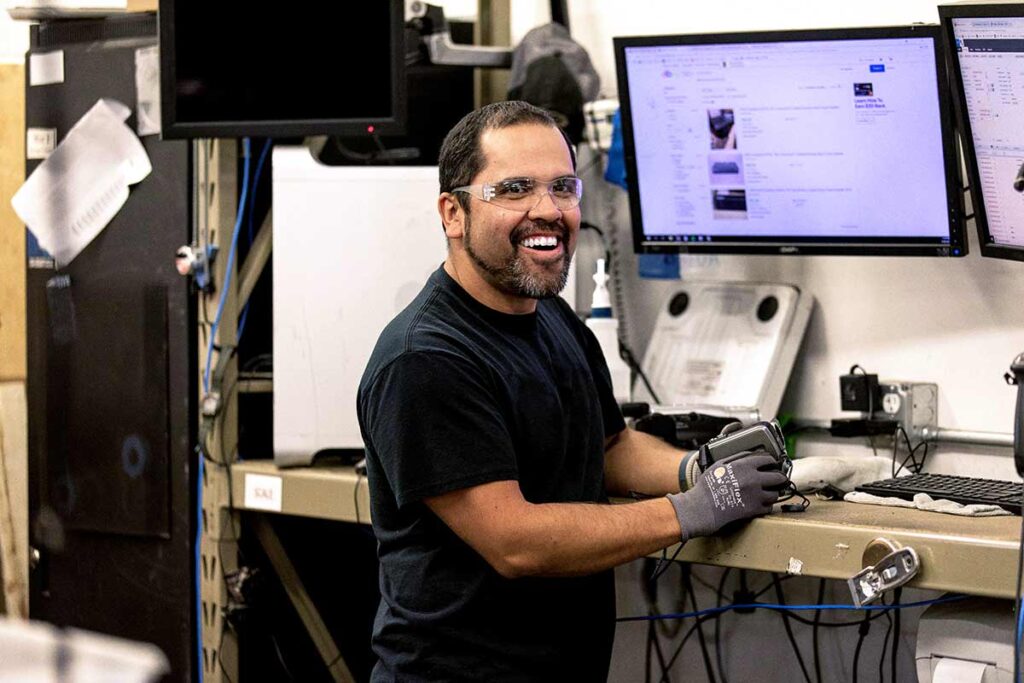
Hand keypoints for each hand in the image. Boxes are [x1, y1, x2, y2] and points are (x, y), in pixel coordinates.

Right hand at [667, 451, 786, 542]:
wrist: (703, 507)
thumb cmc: (708, 486)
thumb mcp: (719, 465)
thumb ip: (736, 458)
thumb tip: (749, 454)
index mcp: (744, 466)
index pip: (767, 459)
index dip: (772, 460)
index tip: (773, 463)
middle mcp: (754, 479)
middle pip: (778, 477)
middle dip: (780, 477)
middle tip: (779, 478)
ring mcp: (756, 495)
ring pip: (776, 494)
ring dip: (774, 492)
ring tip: (770, 492)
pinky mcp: (755, 509)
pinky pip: (769, 507)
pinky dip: (767, 505)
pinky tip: (762, 503)